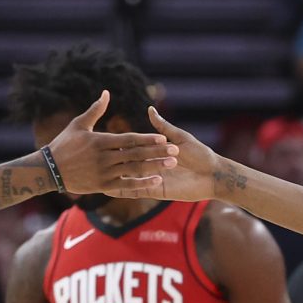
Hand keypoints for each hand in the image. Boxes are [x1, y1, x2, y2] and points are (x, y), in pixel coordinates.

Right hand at [44, 92, 180, 195]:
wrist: (48, 170)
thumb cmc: (63, 144)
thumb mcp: (78, 124)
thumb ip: (96, 110)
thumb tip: (107, 92)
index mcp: (100, 141)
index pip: (128, 139)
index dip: (146, 139)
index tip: (163, 138)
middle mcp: (104, 157)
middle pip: (136, 154)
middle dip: (156, 152)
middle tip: (175, 151)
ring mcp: (104, 173)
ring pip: (133, 169)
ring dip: (154, 167)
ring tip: (171, 164)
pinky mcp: (102, 186)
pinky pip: (126, 185)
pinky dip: (141, 183)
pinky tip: (156, 181)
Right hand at [99, 107, 216, 201]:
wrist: (213, 175)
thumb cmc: (200, 154)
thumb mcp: (179, 138)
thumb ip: (163, 127)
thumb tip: (149, 110)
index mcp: (155, 153)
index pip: (132, 147)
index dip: (117, 144)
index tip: (98, 139)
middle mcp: (151, 166)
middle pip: (127, 162)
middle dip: (110, 160)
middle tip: (89, 158)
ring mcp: (153, 180)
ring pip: (129, 177)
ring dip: (112, 175)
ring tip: (93, 174)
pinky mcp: (157, 192)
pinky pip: (136, 191)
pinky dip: (122, 190)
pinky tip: (107, 190)